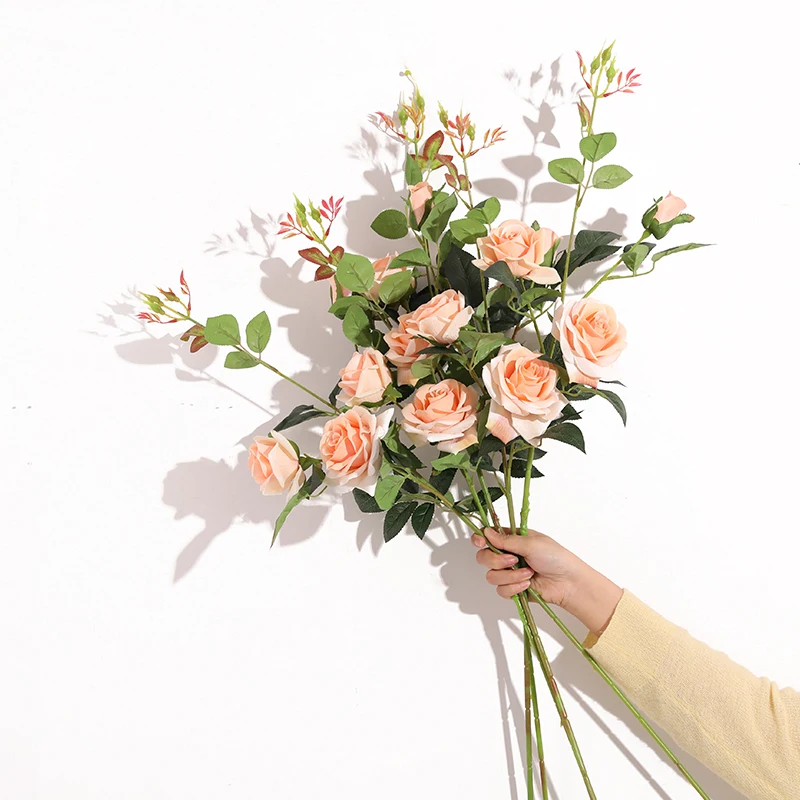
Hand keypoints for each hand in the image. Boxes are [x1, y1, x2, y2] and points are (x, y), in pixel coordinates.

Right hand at [472, 528, 622, 635]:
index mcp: (512, 539)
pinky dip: (514, 587)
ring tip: (528, 574)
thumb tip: (487, 532)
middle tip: (512, 560)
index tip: (480, 542)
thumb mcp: (531, 543)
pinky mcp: (513, 589)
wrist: (568, 583)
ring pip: (491, 575)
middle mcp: (508, 555)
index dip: (480, 539)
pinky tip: (527, 584)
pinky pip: (501, 590)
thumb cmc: (556, 558)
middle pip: (483, 557)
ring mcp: (510, 573)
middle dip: (495, 560)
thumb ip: (506, 540)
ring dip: (509, 575)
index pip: (488, 536)